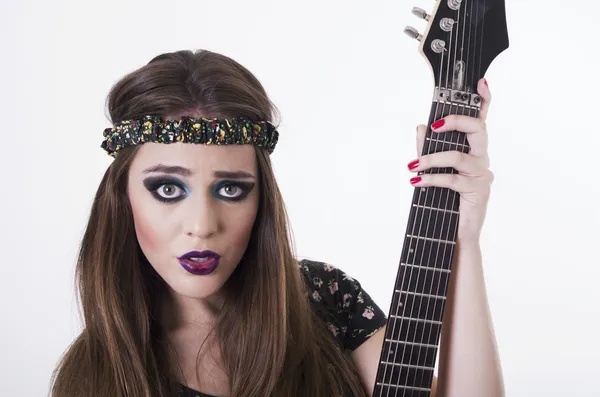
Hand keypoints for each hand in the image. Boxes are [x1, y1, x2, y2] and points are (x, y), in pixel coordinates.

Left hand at [407, 78, 492, 244]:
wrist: (456, 233)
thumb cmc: (446, 199)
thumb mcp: (434, 170)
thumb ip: (427, 149)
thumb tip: (420, 126)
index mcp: (473, 149)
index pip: (481, 119)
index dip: (484, 100)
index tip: (481, 82)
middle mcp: (482, 158)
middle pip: (477, 129)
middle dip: (455, 121)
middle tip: (435, 126)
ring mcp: (481, 174)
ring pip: (458, 156)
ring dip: (431, 159)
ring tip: (413, 166)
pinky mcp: (477, 190)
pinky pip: (452, 179)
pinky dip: (431, 179)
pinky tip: (417, 181)